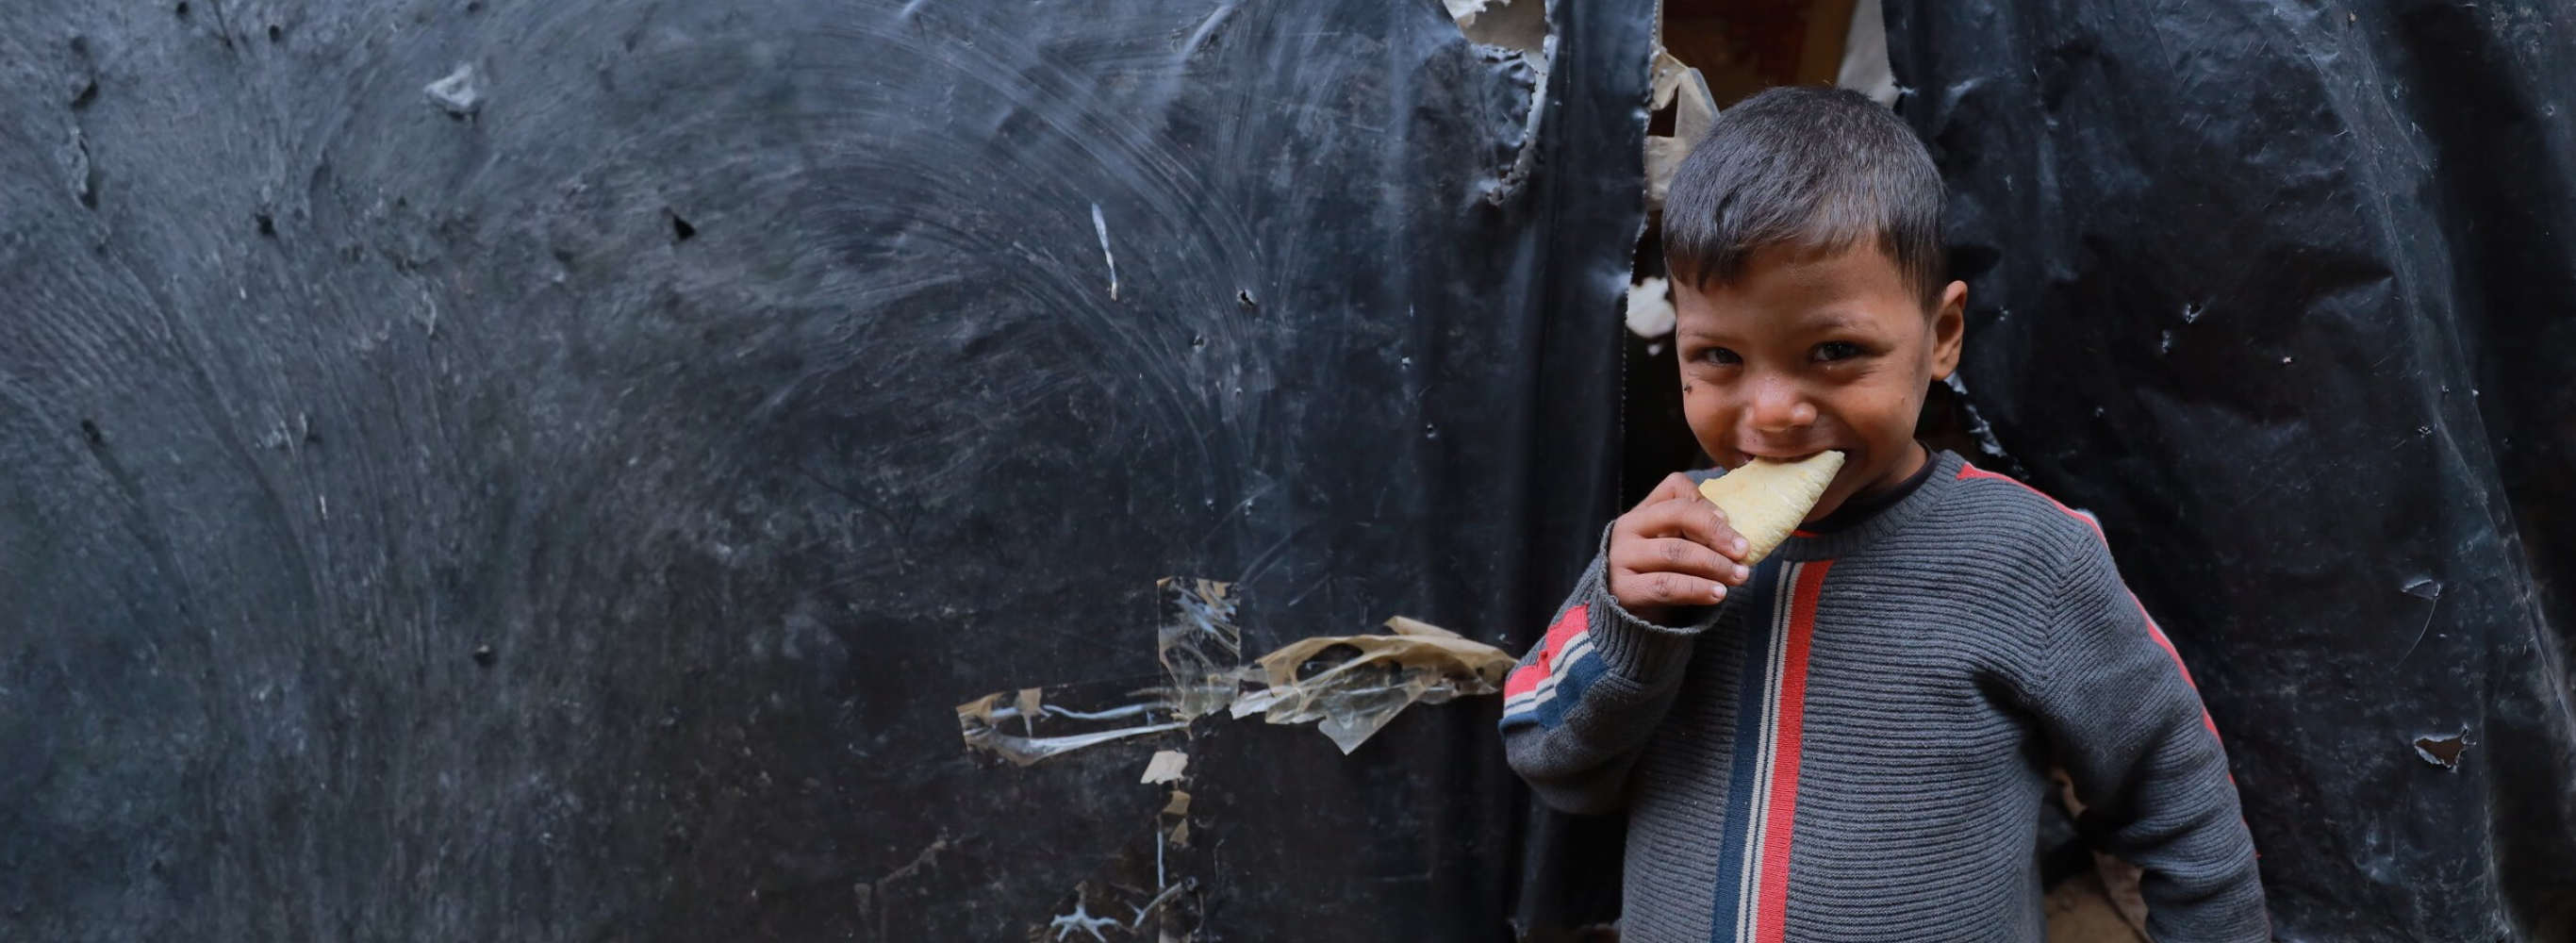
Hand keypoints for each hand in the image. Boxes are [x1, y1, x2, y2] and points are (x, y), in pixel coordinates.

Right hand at [1608, 472, 1752, 623]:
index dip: (1707, 503)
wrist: (1632, 614)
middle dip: (1716, 533)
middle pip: (1676, 515)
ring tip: (1738, 576)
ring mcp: (1622, 557)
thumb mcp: (1677, 544)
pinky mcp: (1623, 589)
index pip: (1675, 488)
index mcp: (1643, 510)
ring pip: (1674, 552)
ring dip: (1713, 564)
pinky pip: (1666, 586)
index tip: (1730, 522)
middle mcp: (1627, 528)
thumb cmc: (1663, 572)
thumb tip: (1733, 532)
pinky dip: (1697, 589)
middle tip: (1743, 552)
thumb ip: (1697, 531)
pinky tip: (1718, 594)